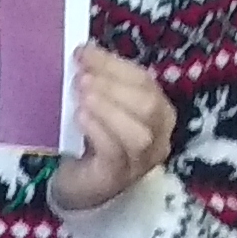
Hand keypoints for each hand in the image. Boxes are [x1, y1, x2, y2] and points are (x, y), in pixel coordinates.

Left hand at [45, 46, 177, 214]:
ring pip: (139, 134)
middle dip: (114, 86)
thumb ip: (99, 82)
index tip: (83, 52)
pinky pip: (115, 153)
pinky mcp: (117, 178)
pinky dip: (98, 130)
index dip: (114, 65)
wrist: (78, 185)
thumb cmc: (91, 138)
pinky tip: (81, 117)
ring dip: (109, 108)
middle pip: (150, 106)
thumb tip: (84, 52)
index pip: (145, 83)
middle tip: (81, 77)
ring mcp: (141, 162)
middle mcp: (158, 138)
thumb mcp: (99, 106)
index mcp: (158, 113)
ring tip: (82, 96)